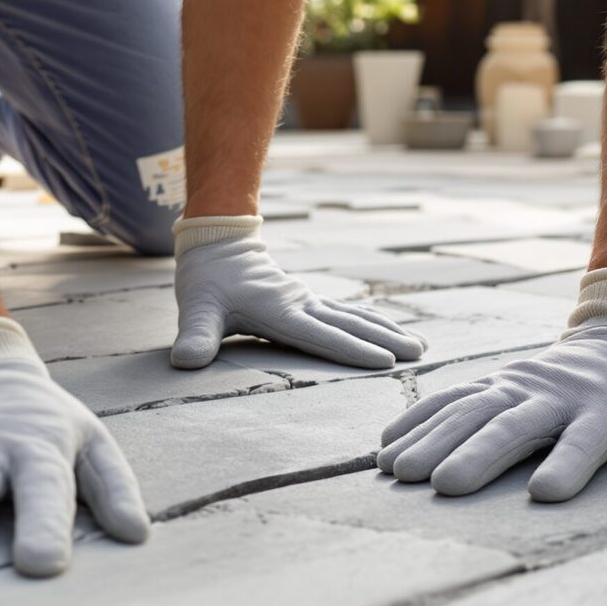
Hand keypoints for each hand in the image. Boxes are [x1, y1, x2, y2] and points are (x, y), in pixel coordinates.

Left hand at [171, 215, 425, 368]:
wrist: (217, 243)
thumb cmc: (206, 280)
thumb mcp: (196, 308)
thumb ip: (194, 336)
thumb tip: (186, 362)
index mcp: (280, 311)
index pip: (321, 334)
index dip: (351, 348)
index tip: (383, 360)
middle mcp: (302, 305)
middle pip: (351, 325)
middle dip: (386, 340)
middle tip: (418, 355)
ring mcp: (309, 301)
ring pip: (356, 317)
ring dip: (388, 331)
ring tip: (420, 346)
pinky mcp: (310, 302)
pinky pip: (349, 314)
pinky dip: (375, 323)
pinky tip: (395, 332)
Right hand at [378, 267, 606, 500]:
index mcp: (601, 405)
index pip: (586, 438)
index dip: (568, 463)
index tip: (544, 494)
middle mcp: (552, 393)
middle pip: (512, 426)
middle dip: (478, 454)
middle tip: (445, 486)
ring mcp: (516, 384)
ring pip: (470, 411)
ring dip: (432, 439)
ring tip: (400, 472)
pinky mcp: (493, 383)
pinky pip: (450, 399)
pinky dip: (417, 421)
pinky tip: (385, 447)